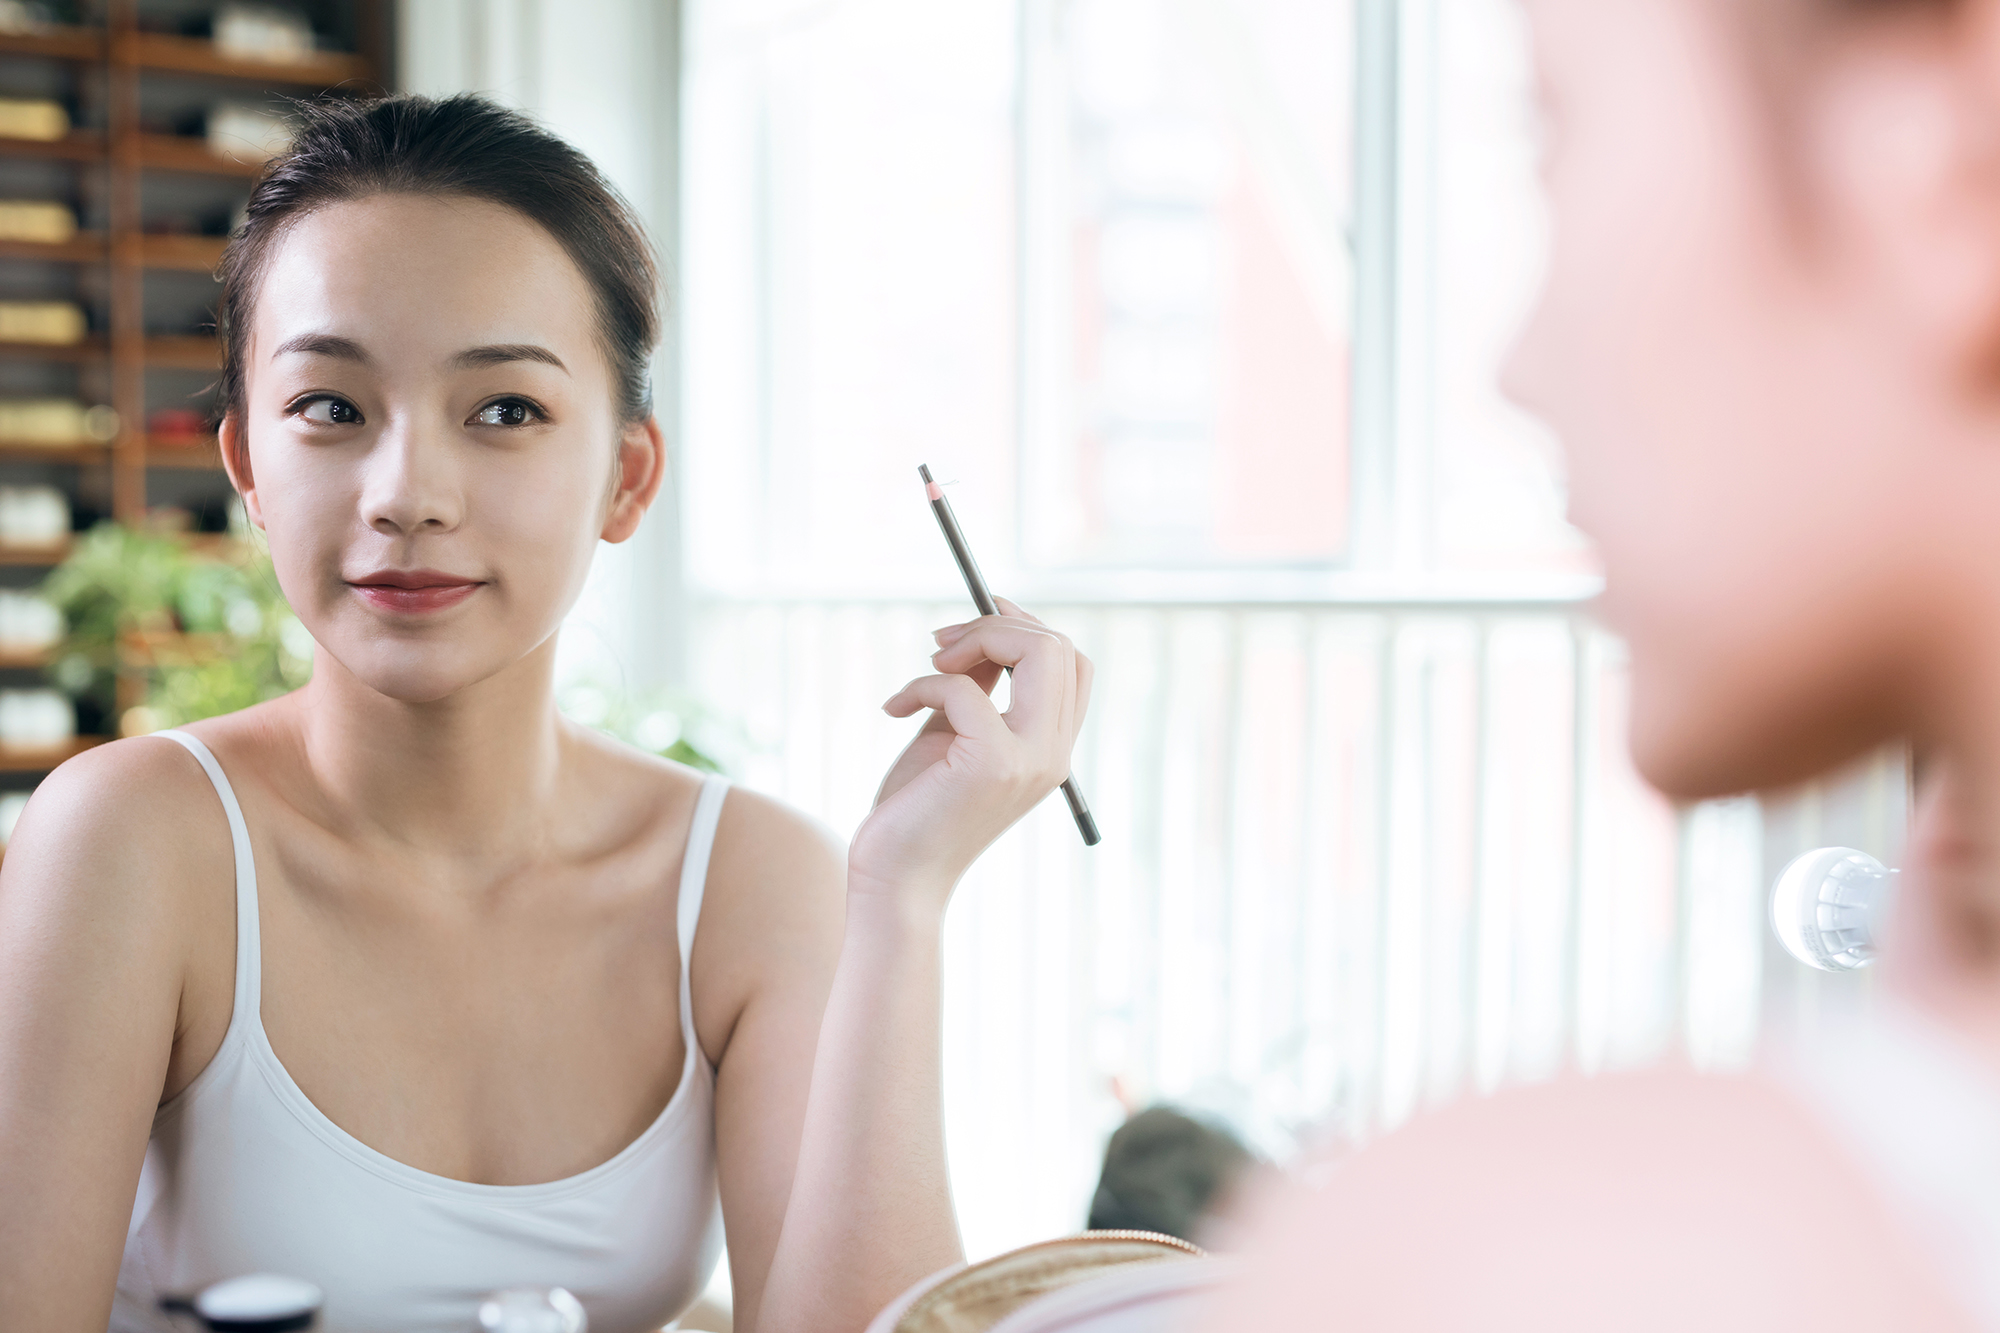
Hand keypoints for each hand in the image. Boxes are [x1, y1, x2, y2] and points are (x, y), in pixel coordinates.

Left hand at [848, 598, 1093, 909]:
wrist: (895, 880)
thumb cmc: (916, 810)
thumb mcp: (952, 735)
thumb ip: (976, 690)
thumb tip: (979, 636)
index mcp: (1051, 748)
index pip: (1072, 664)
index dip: (1026, 627)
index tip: (975, 622)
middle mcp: (1053, 753)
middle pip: (1059, 647)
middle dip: (995, 625)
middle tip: (940, 643)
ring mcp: (1030, 759)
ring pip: (1036, 652)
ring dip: (972, 639)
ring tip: (929, 664)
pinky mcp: (993, 764)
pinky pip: (964, 687)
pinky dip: (922, 684)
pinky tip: (893, 709)